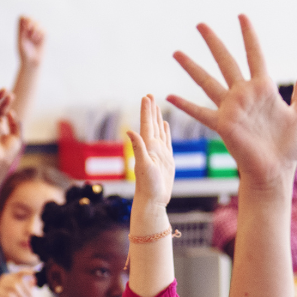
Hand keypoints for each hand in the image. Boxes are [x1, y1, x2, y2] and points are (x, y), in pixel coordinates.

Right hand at [0, 270, 35, 296]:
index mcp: (9, 277)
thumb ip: (24, 287)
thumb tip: (34, 282)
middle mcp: (5, 279)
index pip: (20, 272)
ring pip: (15, 286)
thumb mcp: (14, 292)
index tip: (35, 274)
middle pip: (19, 280)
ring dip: (23, 296)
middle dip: (27, 290)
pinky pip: (9, 294)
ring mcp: (0, 285)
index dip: (28, 272)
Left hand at [17, 16, 45, 67]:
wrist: (31, 62)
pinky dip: (40, 34)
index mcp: (21, 30)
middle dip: (31, 21)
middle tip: (29, 28)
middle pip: (30, 17)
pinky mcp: (43, 37)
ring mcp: (37, 33)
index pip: (22, 18)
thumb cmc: (24, 53)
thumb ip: (23, 31)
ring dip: (36, 28)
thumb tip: (27, 21)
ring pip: (38, 23)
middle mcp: (29, 30)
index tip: (25, 26)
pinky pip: (44, 31)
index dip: (24, 18)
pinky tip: (37, 39)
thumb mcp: (21, 41)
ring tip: (33, 37)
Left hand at [127, 94, 175, 211]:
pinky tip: (165, 125)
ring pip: (159, 131)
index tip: (146, 96)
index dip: (146, 110)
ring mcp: (160, 153)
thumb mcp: (144, 166)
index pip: (146, 124)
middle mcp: (152, 147)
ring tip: (157, 106)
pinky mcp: (166, 159)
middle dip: (151, 110)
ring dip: (157, 118)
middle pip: (152, 124)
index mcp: (147, 146)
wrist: (153, 200)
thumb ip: (138, 148)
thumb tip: (129, 131)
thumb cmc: (148, 186)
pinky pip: (166, 141)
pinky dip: (165, 132)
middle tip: (150, 95)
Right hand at [170, 15, 296, 188]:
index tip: (241, 16)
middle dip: (213, 43)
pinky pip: (201, 113)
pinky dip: (186, 106)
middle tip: (200, 24)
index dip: (248, 36)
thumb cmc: (289, 146)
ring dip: (192, 68)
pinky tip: (170, 97)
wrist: (277, 170)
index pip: (255, 55)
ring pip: (208, 82)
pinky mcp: (223, 125)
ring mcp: (232, 109)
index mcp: (263, 89)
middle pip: (226, 62)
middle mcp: (244, 94)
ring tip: (176, 52)